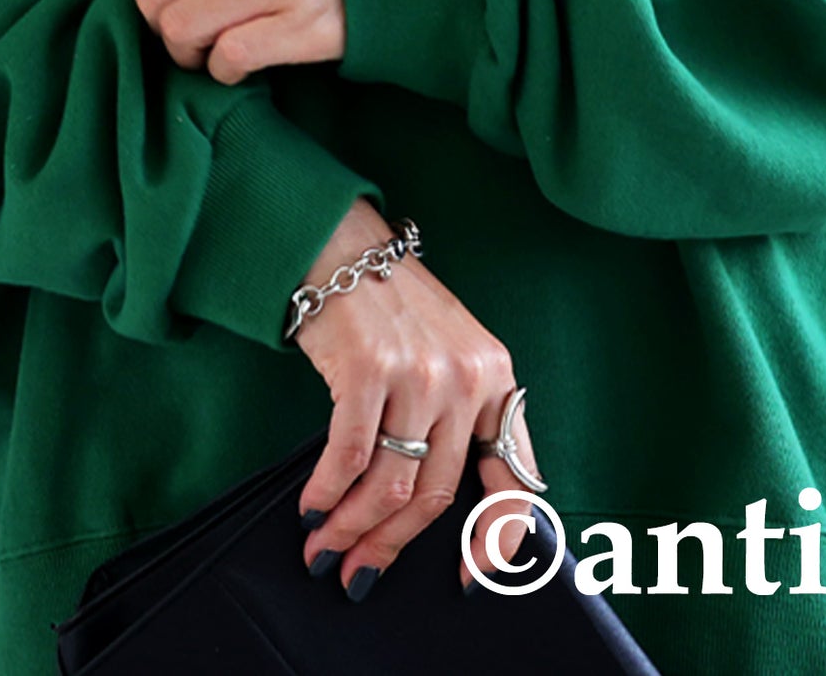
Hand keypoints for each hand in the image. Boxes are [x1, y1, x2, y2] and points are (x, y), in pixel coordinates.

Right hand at [292, 199, 542, 600]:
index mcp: (496, 379)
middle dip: (391, 544)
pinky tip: (312, 507)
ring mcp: (419, 373)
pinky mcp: (369, 369)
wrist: (346, 246)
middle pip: (435, 493)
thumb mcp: (450, 355)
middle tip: (357, 573)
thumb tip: (430, 509)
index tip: (466, 578)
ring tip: (324, 548)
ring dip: (353, 528)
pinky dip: (327, 492)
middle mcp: (466, 378)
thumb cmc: (394, 308)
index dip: (493, 539)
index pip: (513, 478)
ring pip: (391, 484)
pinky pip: (348, 456)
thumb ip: (456, 419)